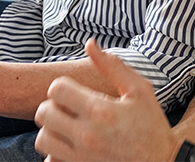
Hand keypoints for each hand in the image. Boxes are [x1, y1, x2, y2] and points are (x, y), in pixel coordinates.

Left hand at [34, 39, 180, 161]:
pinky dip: (56, 154)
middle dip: (52, 106)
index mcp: (100, 111)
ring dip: (51, 130)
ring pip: (43, 139)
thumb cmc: (152, 126)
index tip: (72, 91)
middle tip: (67, 108)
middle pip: (44, 113)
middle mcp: (87, 136)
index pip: (56, 89)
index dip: (62, 86)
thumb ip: (112, 66)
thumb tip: (90, 44)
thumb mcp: (139, 90)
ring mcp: (81, 159)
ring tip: (66, 127)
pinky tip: (71, 147)